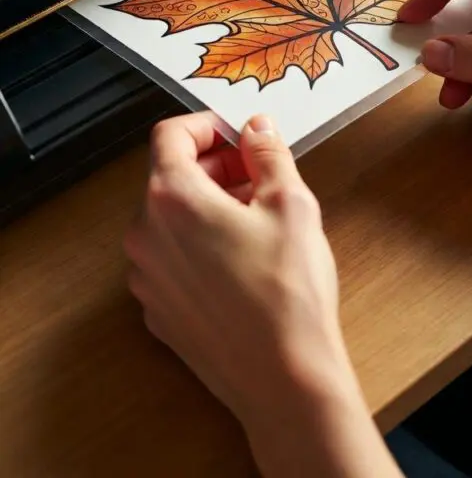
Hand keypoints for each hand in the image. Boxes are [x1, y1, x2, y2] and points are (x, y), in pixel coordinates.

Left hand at [124, 112, 401, 476]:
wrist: (284, 381)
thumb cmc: (288, 290)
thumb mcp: (290, 203)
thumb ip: (268, 153)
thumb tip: (257, 127)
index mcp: (171, 198)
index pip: (170, 135)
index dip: (207, 126)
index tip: (239, 135)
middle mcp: (145, 235)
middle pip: (169, 177)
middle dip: (214, 167)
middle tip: (259, 175)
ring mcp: (146, 278)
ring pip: (170, 220)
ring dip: (207, 206)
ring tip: (256, 220)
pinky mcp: (158, 312)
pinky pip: (172, 260)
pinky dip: (198, 246)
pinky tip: (242, 262)